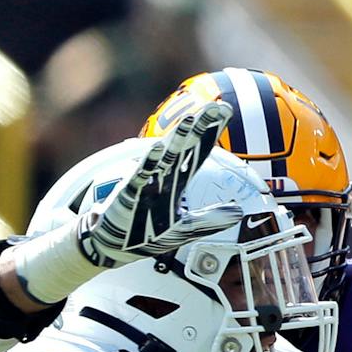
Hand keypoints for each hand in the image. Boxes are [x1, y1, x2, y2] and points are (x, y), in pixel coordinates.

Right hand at [76, 99, 240, 267]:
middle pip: (185, 147)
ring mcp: (145, 181)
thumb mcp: (186, 229)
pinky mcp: (128, 194)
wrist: (112, 245)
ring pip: (165, 157)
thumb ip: (210, 220)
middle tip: (217, 106)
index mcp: (176, 181)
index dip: (211, 132)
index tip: (226, 110)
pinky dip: (149, 164)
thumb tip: (239, 212)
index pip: (198, 151)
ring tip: (190, 120)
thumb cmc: (148, 234)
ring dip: (177, 140)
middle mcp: (163, 176)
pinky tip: (157, 149)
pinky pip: (140, 177)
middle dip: (200, 127)